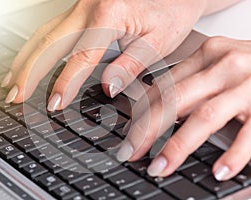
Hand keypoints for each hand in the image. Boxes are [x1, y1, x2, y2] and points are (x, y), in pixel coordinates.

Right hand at [1, 0, 206, 109]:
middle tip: (13, 95)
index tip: (54, 103)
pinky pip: (51, 27)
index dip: (64, 83)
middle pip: (48, 43)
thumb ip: (131, 65)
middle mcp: (88, 6)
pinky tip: (30, 56)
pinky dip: (36, 45)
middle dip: (28, 72)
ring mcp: (81, 4)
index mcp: (108, 15)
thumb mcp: (159, 41)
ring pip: (44, 33)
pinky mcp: (82, 7)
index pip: (80, 57)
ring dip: (25, 58)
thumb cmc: (173, 9)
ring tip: (11, 79)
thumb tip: (107, 87)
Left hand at [117, 36, 250, 180]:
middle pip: (175, 100)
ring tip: (161, 167)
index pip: (164, 86)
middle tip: (131, 152)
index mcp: (208, 54)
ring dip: (177, 146)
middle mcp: (225, 65)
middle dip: (147, 130)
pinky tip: (218, 171)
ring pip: (203, 117)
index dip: (141, 113)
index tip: (128, 134)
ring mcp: (247, 85)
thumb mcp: (218, 67)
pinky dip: (233, 155)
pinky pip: (249, 133)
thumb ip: (190, 85)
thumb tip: (155, 112)